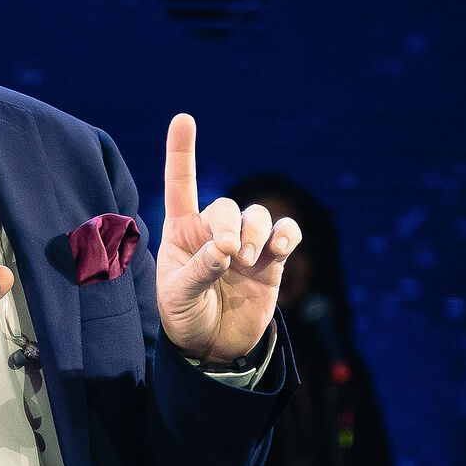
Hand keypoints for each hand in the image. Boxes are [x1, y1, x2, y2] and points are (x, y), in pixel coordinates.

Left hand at [156, 114, 302, 361]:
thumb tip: (226, 250)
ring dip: (257, 232)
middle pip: (226, 206)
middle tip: (229, 254)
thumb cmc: (184, 317)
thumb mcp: (178, 297)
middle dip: (230, 225)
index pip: (181, 185)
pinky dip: (287, 234)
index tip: (183, 118)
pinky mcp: (272, 261)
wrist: (212, 347)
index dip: (182, 152)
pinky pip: (287, 233)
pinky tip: (280, 248)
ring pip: (258, 216)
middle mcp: (213, 231)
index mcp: (181, 232)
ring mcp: (246, 245)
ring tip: (247, 260)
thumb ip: (199, 270)